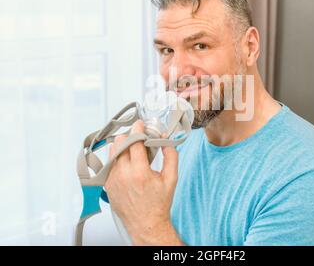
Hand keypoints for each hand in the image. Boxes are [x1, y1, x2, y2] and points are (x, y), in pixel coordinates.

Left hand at [105, 120, 183, 244]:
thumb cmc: (158, 203)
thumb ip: (171, 156)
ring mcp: (112, 180)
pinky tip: (127, 163)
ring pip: (112, 151)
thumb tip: (165, 139)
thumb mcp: (171, 178)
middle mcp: (123, 175)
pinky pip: (109, 164)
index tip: (140, 124)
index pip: (134, 141)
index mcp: (139, 172)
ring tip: (133, 151)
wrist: (146, 223)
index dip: (138, 129)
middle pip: (120, 143)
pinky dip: (117, 158)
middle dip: (130, 137)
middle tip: (139, 139)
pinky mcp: (107, 185)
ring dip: (122, 146)